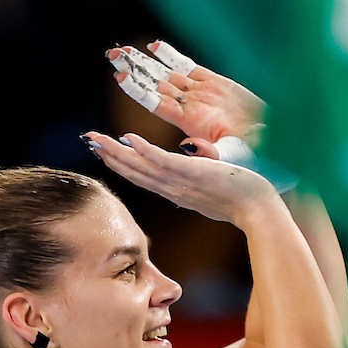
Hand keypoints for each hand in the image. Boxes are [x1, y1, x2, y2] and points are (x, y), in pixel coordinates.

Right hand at [84, 132, 277, 225]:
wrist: (257, 208)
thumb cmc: (237, 198)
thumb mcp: (207, 190)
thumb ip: (191, 182)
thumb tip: (183, 174)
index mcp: (174, 191)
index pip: (142, 177)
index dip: (120, 164)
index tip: (103, 152)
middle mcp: (173, 188)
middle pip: (134, 172)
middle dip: (110, 157)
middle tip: (90, 141)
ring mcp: (181, 182)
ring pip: (143, 167)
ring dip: (119, 153)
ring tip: (99, 140)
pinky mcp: (194, 174)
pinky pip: (165, 162)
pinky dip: (146, 152)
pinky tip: (131, 140)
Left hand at [109, 41, 267, 148]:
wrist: (272, 143)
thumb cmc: (251, 153)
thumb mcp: (230, 155)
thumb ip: (208, 151)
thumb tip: (186, 147)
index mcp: (188, 121)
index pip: (154, 102)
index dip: (137, 89)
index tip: (120, 76)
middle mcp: (189, 105)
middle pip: (153, 83)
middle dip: (133, 69)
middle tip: (112, 54)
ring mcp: (200, 92)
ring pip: (165, 73)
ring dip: (144, 61)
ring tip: (123, 50)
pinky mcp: (215, 81)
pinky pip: (187, 66)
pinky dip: (170, 55)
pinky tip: (154, 46)